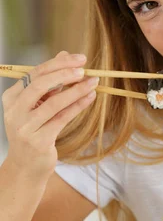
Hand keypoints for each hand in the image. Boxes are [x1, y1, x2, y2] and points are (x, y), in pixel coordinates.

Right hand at [1, 50, 98, 180]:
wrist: (26, 166)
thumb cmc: (34, 131)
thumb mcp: (38, 105)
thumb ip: (50, 81)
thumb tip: (65, 54)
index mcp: (11, 98)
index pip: (34, 74)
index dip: (58, 64)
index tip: (79, 58)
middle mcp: (14, 111)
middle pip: (40, 85)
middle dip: (65, 74)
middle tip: (84, 69)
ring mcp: (25, 127)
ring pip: (54, 102)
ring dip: (76, 90)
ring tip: (93, 82)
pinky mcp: (39, 141)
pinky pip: (62, 118)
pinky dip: (78, 106)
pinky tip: (90, 97)